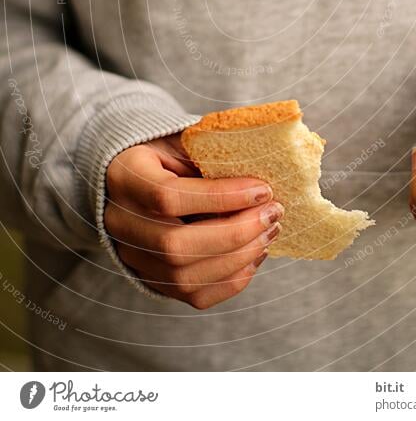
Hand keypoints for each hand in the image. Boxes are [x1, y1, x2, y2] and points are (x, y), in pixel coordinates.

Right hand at [104, 134, 282, 307]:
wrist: (134, 178)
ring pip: (186, 277)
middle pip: (176, 245)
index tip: (262, 189)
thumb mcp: (182, 140)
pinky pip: (194, 295)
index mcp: (126, 177)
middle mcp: (121, 223)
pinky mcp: (152, 279)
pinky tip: (255, 254)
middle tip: (274, 212)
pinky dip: (232, 280)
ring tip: (270, 231)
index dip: (220, 197)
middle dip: (236, 232)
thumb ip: (212, 154)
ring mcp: (133, 256)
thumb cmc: (167, 153)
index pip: (168, 196)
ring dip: (240, 257)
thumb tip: (264, 168)